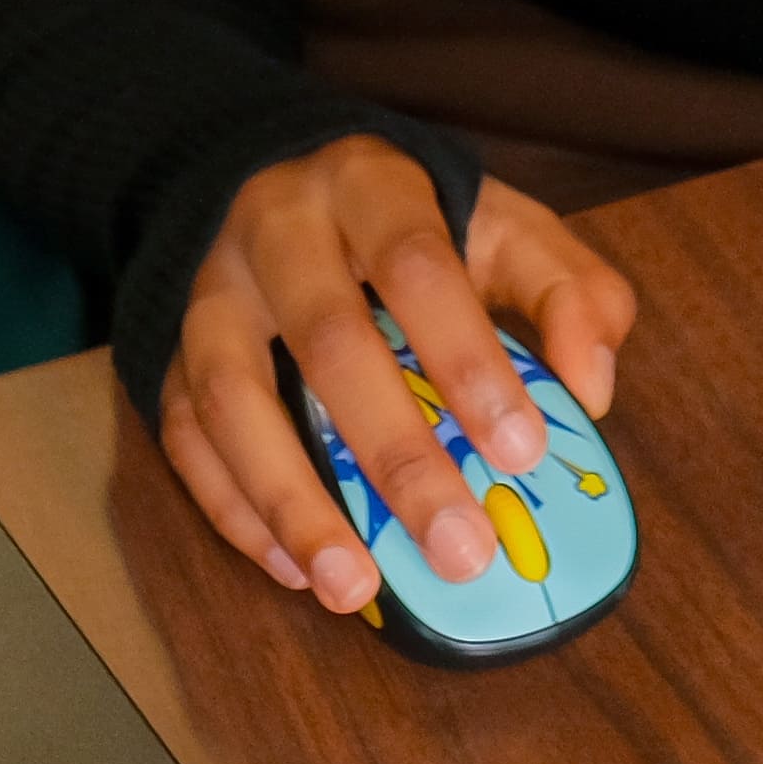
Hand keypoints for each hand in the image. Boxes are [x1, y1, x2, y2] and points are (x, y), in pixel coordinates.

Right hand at [155, 137, 637, 615]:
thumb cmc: (411, 224)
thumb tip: (592, 388)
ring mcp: (210, 294)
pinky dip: (235, 510)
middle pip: (326, 339)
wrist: (271, 177)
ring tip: (354, 587)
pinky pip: (185, 438)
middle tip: (459, 547)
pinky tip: (297, 568)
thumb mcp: (502, 226)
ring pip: (230, 398)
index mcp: (369, 184)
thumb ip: (569, 291)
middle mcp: (276, 229)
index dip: (468, 358)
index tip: (520, 450)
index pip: (416, 264)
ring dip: (292, 501)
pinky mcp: (170, 354)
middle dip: (394, 454)